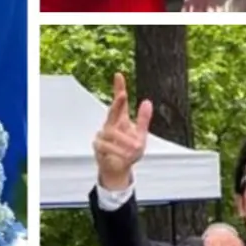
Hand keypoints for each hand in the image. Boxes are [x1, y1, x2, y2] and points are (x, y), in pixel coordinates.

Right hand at [92, 73, 151, 190]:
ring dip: (125, 141)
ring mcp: (103, 135)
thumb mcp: (141, 136)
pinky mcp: (98, 146)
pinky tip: (126, 155)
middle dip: (117, 104)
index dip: (118, 88)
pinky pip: (107, 146)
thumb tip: (147, 101)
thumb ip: (144, 120)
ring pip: (112, 133)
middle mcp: (110, 125)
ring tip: (136, 148)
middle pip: (112, 111)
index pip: (119, 102)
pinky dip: (118, 151)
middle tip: (122, 95)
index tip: (118, 75)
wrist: (119, 170)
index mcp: (121, 120)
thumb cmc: (129, 152)